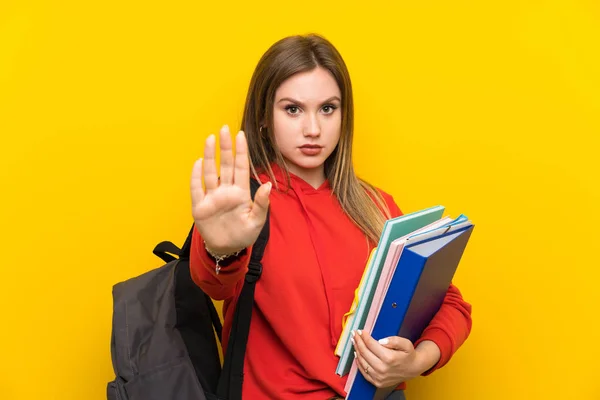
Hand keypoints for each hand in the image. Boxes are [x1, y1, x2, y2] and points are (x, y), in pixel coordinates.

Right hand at [190, 125, 271, 254]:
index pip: (241, 167)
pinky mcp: (200, 207)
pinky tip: (198, 163)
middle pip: (225, 164)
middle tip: (224, 129)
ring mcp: (212, 197)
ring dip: (209, 156)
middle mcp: (226, 191)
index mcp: (241, 193)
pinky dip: (197, 176)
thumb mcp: (257, 221)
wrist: (227, 249)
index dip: (241, 151)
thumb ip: (261, 204)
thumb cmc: (244, 234)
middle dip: (225, 147)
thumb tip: (269, 185)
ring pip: (210, 172)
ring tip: (210, 139)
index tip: (240, 135)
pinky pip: (197, 189)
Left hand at [352, 330, 439, 388]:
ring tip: (354, 342)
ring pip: (362, 362)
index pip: (371, 345)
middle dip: (358, 341)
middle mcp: (383, 369)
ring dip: (356, 350)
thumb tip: (381, 341)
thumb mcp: (406, 344)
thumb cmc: (408, 355)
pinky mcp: (377, 382)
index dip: (364, 337)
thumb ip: (394, 340)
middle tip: (354, 334)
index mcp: (389, 358)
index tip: (359, 331)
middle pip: (364, 352)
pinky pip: (364, 372)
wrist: (413, 369)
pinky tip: (357, 354)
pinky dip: (358, 363)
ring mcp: (379, 377)